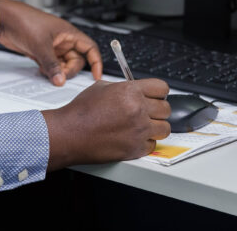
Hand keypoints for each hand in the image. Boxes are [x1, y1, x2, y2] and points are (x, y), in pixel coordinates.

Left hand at [0, 0, 102, 85]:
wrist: (3, 19)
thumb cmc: (23, 21)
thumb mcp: (40, 45)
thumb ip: (52, 65)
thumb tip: (60, 80)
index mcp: (68, 33)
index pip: (90, 48)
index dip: (96, 62)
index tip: (97, 76)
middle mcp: (62, 40)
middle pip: (76, 60)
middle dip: (70, 70)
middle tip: (60, 76)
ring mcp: (52, 46)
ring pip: (63, 64)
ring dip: (58, 72)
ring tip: (48, 73)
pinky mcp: (41, 51)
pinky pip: (51, 65)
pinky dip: (49, 71)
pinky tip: (41, 71)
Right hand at [42, 78, 170, 168]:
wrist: (70, 133)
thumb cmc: (81, 112)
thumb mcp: (101, 87)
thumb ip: (123, 87)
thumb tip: (135, 89)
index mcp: (130, 91)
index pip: (162, 88)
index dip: (159, 92)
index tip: (156, 96)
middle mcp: (137, 110)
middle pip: (166, 108)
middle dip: (158, 110)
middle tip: (148, 112)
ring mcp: (138, 130)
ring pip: (165, 128)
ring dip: (155, 127)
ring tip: (143, 126)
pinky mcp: (135, 148)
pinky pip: (153, 145)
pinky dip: (145, 142)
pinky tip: (133, 138)